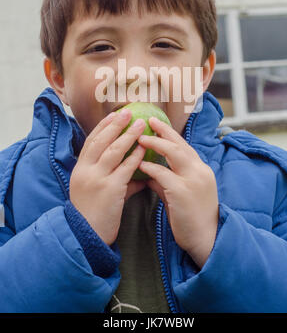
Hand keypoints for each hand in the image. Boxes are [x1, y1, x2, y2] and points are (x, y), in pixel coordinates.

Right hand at [69, 109, 146, 244]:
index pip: (91, 141)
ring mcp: (97, 179)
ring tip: (140, 124)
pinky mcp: (109, 189)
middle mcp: (86, 170)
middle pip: (101, 141)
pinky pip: (125, 168)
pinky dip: (135, 157)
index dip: (103, 127)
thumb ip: (114, 178)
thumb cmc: (93, 214)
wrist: (85, 236)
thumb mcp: (96, 191)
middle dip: (115, 125)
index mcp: (80, 169)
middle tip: (128, 112)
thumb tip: (138, 173)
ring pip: (113, 151)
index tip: (114, 115)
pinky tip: (143, 148)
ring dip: (128, 135)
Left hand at [137, 117, 218, 267]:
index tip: (157, 124)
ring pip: (174, 153)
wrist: (206, 240)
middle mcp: (199, 171)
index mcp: (201, 170)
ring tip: (140, 138)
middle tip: (149, 121)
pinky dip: (151, 167)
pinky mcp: (183, 192)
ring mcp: (193, 180)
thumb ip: (167, 182)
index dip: (170, 134)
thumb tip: (150, 174)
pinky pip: (163, 174)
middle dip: (164, 131)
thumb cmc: (192, 219)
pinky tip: (140, 164)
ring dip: (156, 144)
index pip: (184, 146)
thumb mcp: (180, 195)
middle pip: (180, 144)